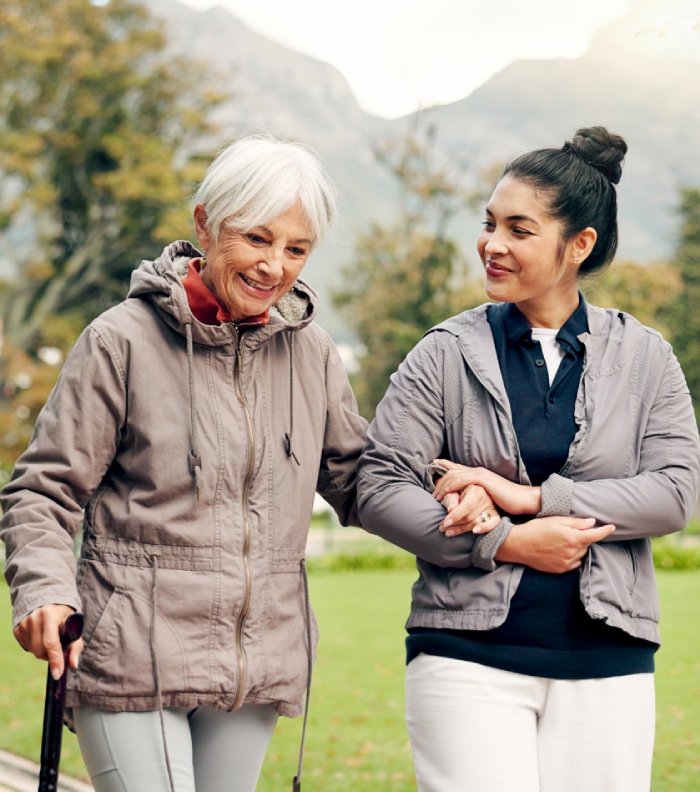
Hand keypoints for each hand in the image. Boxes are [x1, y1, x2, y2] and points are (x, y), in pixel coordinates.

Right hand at [13, 604, 83, 679]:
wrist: (47, 602)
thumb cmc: (64, 616)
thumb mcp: (74, 626)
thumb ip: (75, 645)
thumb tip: (73, 664)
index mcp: (49, 614)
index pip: (51, 642)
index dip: (55, 659)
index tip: (58, 674)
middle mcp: (33, 618)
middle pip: (41, 651)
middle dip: (51, 656)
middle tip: (59, 648)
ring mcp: (23, 624)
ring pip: (34, 651)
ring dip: (44, 652)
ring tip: (51, 639)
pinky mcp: (17, 630)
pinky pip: (27, 648)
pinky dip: (36, 648)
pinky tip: (41, 637)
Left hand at [433, 459, 540, 514]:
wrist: (522, 499)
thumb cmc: (507, 500)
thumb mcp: (488, 496)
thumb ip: (477, 494)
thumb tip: (467, 498)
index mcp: (478, 474)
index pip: (458, 467)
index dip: (445, 464)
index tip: (434, 464)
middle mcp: (478, 471)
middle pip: (452, 471)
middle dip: (440, 480)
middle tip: (432, 492)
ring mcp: (481, 474)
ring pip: (455, 476)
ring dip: (444, 486)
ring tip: (436, 497)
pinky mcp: (484, 480)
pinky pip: (463, 480)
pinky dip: (453, 485)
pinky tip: (447, 492)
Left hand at [438, 486, 500, 536]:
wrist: (470, 490)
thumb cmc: (458, 492)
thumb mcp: (453, 492)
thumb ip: (451, 499)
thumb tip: (451, 509)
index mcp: (476, 489)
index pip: (466, 506)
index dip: (455, 516)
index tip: (445, 523)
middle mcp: (486, 497)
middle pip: (470, 516)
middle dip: (454, 524)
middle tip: (441, 528)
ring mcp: (491, 507)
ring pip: (476, 522)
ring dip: (461, 529)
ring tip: (448, 532)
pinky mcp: (496, 515)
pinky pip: (493, 524)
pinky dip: (484, 528)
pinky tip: (474, 531)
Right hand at [496, 516, 615, 573]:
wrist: (519, 545)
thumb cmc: (536, 529)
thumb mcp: (556, 520)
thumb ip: (576, 522)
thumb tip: (592, 522)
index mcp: (573, 538)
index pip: (596, 535)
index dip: (605, 531)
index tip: (613, 527)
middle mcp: (573, 552)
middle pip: (587, 544)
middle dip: (583, 537)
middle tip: (569, 530)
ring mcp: (567, 563)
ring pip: (581, 554)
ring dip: (578, 547)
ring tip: (562, 541)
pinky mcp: (561, 569)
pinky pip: (574, 563)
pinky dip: (573, 556)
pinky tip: (561, 550)